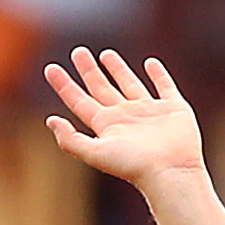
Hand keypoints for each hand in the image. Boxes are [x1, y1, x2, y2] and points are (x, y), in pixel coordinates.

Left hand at [43, 50, 206, 191]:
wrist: (171, 172)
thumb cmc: (133, 165)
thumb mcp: (95, 153)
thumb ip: (70, 140)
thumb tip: (50, 121)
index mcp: (106, 126)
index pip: (79, 101)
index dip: (64, 85)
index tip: (50, 68)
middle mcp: (125, 117)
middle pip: (101, 88)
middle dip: (88, 70)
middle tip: (78, 52)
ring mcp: (149, 112)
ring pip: (129, 84)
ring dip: (118, 69)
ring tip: (106, 54)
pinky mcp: (174, 109)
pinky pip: (165, 87)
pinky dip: (159, 75)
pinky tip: (151, 63)